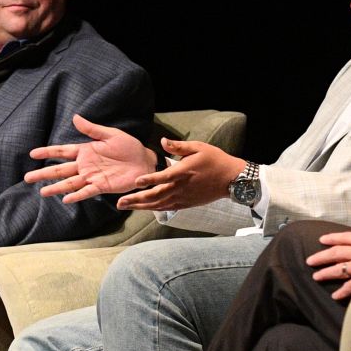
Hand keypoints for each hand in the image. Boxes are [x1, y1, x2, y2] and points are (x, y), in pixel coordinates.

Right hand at [25, 114, 157, 202]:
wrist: (145, 161)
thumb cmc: (129, 147)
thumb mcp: (110, 134)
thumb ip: (92, 129)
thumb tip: (75, 117)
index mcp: (86, 151)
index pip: (62, 152)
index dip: (48, 152)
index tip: (32, 153)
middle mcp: (85, 165)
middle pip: (60, 170)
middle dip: (44, 173)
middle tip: (27, 177)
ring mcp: (92, 177)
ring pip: (70, 183)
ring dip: (56, 187)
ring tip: (42, 191)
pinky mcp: (102, 186)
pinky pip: (86, 191)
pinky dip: (76, 196)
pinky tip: (65, 199)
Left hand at [116, 139, 247, 211]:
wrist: (230, 179)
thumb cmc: (214, 160)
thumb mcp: (198, 147)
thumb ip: (178, 146)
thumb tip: (162, 141)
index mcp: (183, 172)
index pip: (163, 177)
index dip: (149, 180)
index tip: (136, 182)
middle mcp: (180, 187)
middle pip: (155, 195)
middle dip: (136, 199)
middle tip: (120, 202)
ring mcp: (182, 198)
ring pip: (158, 204)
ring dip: (140, 206)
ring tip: (125, 206)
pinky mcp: (185, 204)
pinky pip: (166, 208)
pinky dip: (153, 209)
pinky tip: (143, 208)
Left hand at [307, 230, 350, 299]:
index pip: (346, 237)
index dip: (332, 238)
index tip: (322, 239)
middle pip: (336, 253)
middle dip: (321, 256)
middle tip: (309, 261)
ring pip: (338, 269)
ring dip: (326, 273)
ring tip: (316, 277)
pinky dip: (342, 292)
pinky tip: (335, 296)